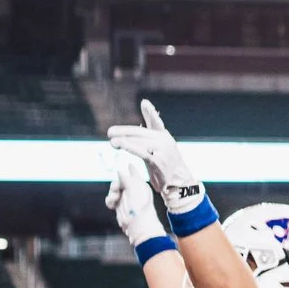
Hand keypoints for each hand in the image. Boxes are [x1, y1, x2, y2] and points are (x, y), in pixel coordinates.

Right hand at [106, 153, 166, 248]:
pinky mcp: (120, 206)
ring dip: (112, 193)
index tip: (129, 163)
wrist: (138, 225)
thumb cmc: (139, 207)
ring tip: (114, 199)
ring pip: (114, 190)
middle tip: (116, 189)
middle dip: (116, 184)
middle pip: (120, 181)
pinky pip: (110, 199)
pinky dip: (110, 201)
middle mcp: (133, 191)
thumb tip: (119, 170)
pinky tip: (112, 205)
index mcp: (140, 185)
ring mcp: (126, 198)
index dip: (131, 169)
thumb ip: (126, 178)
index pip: (134, 173)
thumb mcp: (133, 189)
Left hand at [107, 100, 205, 215]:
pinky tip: (121, 145)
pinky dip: (131, 148)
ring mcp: (164, 151)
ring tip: (112, 141)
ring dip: (125, 141)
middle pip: (141, 133)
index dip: (151, 113)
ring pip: (141, 142)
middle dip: (124, 132)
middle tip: (110, 132)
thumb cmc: (165, 165)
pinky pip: (143, 153)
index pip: (156, 122)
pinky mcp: (160, 161)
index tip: (145, 103)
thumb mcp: (158, 147)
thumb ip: (148, 131)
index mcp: (164, 136)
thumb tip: (141, 109)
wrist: (178, 183)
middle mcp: (165, 141)